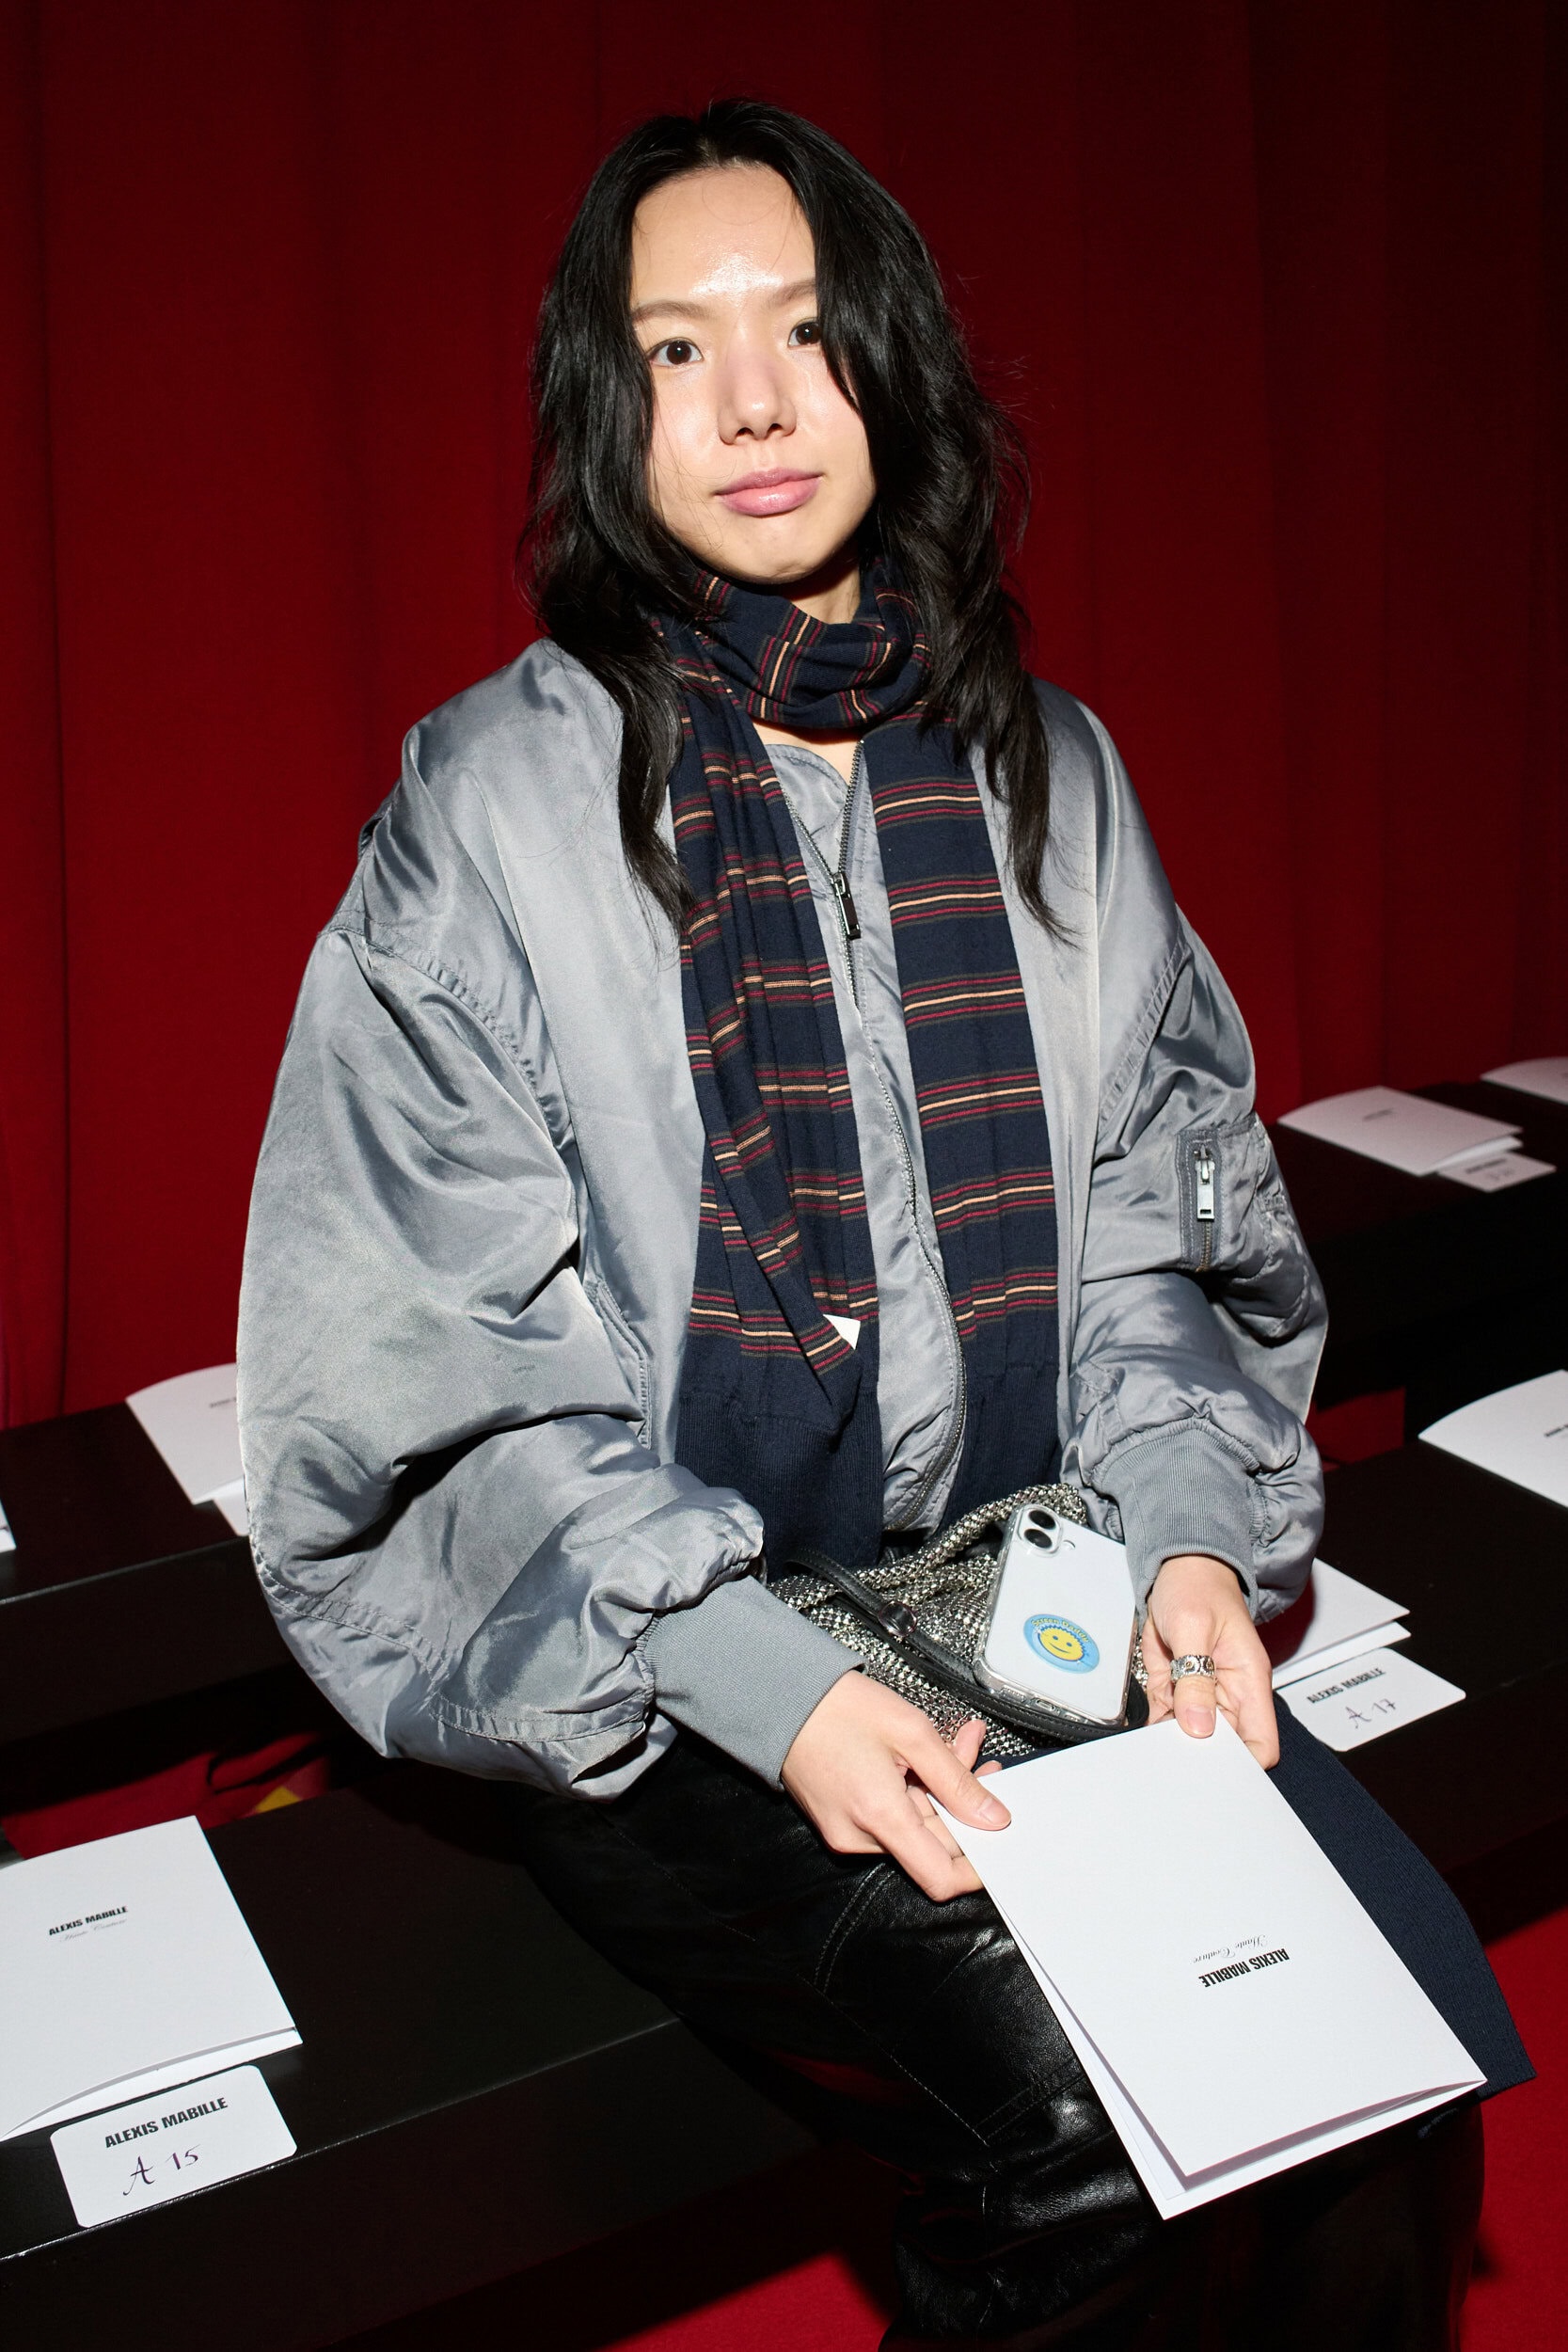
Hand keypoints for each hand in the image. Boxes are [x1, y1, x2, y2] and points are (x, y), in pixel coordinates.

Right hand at [781, 1673, 1008, 1900]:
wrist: (782, 1698)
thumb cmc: (838, 1708)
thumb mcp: (912, 1732)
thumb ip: (957, 1780)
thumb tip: (993, 1817)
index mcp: (880, 1817)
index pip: (940, 1878)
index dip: (976, 1869)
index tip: (997, 1841)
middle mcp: (860, 1837)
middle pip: (932, 1843)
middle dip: (962, 1803)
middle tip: (977, 1756)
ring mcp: (846, 1832)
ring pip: (914, 1826)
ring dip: (940, 1790)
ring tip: (953, 1743)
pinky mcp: (839, 1822)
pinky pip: (889, 1818)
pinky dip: (913, 1791)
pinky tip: (921, 1755)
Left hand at [1141, 1554, 1278, 1766]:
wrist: (1178, 1569)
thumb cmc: (1196, 1585)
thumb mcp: (1193, 1627)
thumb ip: (1195, 1677)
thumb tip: (1199, 1725)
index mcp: (1248, 1681)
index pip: (1261, 1743)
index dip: (1242, 1763)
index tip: (1213, 1768)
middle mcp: (1229, 1694)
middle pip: (1225, 1748)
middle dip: (1201, 1756)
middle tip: (1174, 1758)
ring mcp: (1203, 1694)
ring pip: (1194, 1739)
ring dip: (1174, 1743)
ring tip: (1154, 1747)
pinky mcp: (1179, 1690)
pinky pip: (1169, 1721)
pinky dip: (1156, 1729)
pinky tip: (1143, 1734)